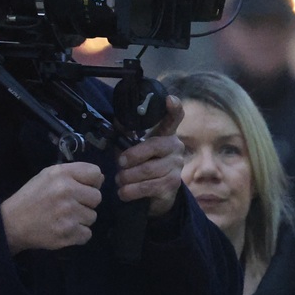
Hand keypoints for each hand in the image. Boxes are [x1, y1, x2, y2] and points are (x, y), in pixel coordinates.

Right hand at [0, 162, 104, 253]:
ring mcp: (68, 213)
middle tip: (68, 206)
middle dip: (85, 202)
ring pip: (92, 217)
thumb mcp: (48, 176)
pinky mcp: (68, 232)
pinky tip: (63, 229)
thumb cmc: (32, 197)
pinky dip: (77, 234)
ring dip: (81, 219)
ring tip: (63, 218)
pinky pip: (87, 234)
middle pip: (97, 197)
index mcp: (61, 174)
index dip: (91, 182)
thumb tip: (102, 178)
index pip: (96, 173)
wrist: (11, 223)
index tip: (80, 188)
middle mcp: (67, 191)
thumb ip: (75, 174)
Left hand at [116, 94, 185, 217]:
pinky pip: (148, 186)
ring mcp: (176, 167)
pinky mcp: (173, 185)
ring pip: (148, 169)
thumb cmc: (140, 165)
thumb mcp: (131, 146)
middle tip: (119, 163)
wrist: (153, 195)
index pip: (175, 118)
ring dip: (127, 176)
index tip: (169, 99)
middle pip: (154, 146)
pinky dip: (131, 190)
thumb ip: (126, 133)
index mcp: (166, 134)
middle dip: (131, 156)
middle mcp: (176, 148)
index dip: (173, 108)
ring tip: (120, 180)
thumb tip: (118, 118)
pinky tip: (124, 192)